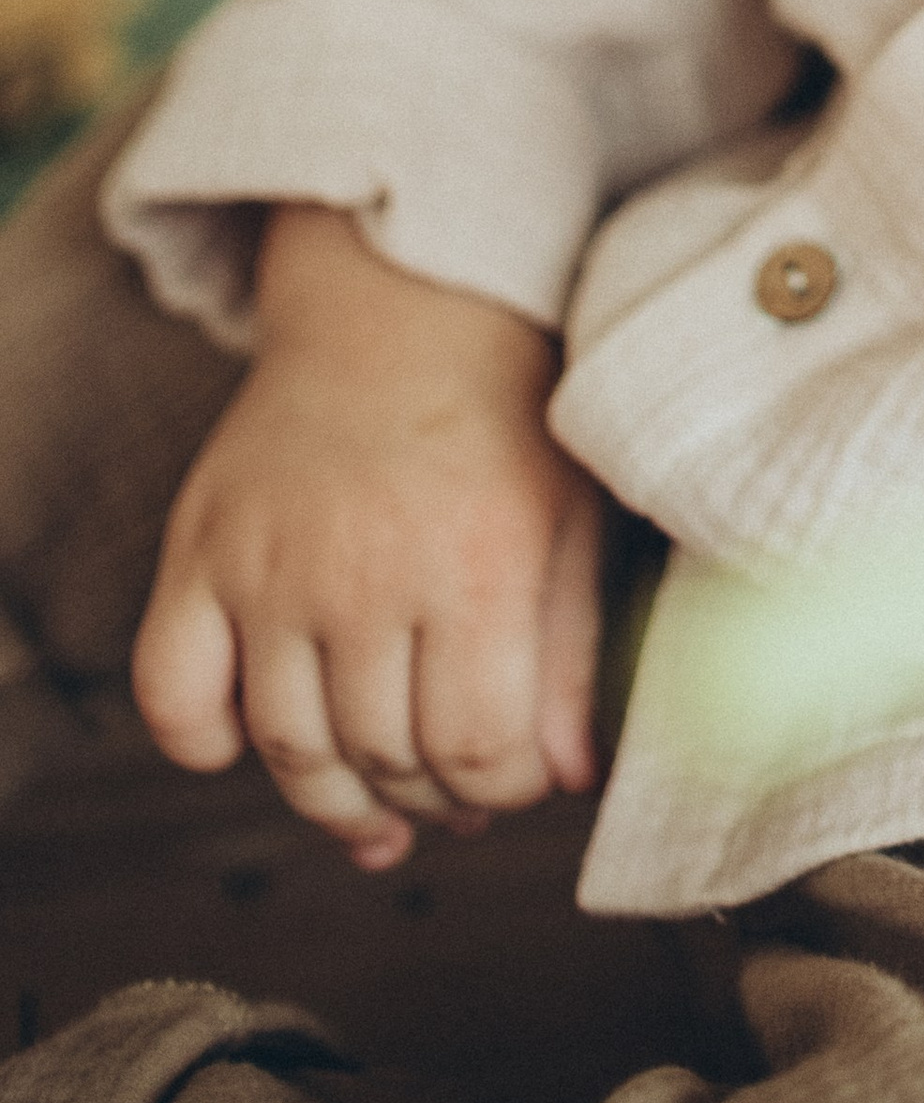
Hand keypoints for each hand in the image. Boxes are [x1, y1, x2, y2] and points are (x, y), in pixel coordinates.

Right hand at [132, 206, 602, 870]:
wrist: (405, 302)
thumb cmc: (507, 415)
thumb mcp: (570, 520)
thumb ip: (572, 655)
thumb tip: (567, 779)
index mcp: (478, 562)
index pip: (478, 751)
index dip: (502, 793)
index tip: (512, 782)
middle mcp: (368, 570)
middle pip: (386, 759)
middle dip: (430, 800)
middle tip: (450, 792)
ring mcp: (273, 564)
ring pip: (290, 749)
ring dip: (336, 800)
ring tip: (377, 800)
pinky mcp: (203, 548)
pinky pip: (172, 693)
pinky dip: (202, 741)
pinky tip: (251, 741)